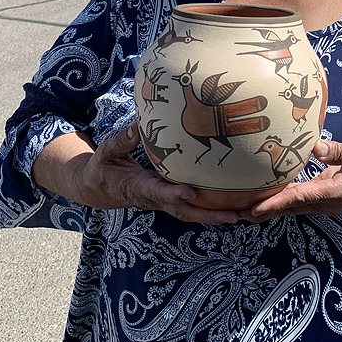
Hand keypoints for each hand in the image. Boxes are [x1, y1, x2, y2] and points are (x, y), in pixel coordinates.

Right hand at [32, 122, 240, 224]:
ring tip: (243, 215)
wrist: (98, 189)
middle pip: (184, 211)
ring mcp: (163, 202)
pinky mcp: (168, 200)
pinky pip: (191, 209)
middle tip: (235, 215)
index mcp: (139, 187)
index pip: (158, 192)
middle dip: (209, 215)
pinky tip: (231, 207)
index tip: (191, 191)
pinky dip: (210, 211)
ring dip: (216, 217)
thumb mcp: (107, 151)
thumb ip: (123, 139)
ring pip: (191, 213)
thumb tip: (138, 124)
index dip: (174, 194)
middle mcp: (154, 199)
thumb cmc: (104, 167)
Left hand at [240, 139, 341, 221]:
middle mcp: (327, 202)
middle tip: (232, 212)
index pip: (299, 198)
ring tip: (237, 208)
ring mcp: (324, 203)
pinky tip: (260, 197)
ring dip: (265, 208)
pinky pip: (296, 202)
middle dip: (260, 211)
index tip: (253, 209)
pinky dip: (277, 201)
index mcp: (336, 192)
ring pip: (290, 208)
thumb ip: (339, 151)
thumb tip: (314, 147)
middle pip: (288, 208)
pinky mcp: (322, 198)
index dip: (275, 204)